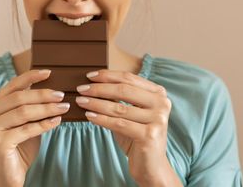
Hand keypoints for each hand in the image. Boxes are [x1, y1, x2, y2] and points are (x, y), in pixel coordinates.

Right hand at [0, 69, 69, 186]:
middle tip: (61, 95)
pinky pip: (26, 129)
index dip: (30, 77)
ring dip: (46, 108)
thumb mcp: (24, 123)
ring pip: (23, 112)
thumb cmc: (18, 149)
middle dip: (43, 95)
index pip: (12, 86)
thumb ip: (31, 107)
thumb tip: (52, 90)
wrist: (6, 178)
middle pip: (19, 98)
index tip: (48, 72)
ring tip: (63, 107)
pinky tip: (56, 121)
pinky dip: (44, 124)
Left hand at [75, 69, 173, 185]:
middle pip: (124, 90)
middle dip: (99, 88)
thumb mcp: (130, 113)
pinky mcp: (150, 135)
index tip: (89, 76)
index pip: (129, 78)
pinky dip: (101, 119)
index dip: (108, 75)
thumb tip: (93, 84)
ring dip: (96, 103)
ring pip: (119, 108)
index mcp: (158, 93)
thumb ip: (119, 98)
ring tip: (81, 101)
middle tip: (81, 89)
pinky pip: (119, 124)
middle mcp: (161, 103)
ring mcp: (158, 119)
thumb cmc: (138, 137)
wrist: (151, 166)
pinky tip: (89, 116)